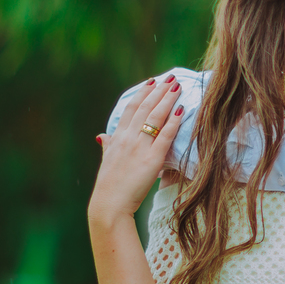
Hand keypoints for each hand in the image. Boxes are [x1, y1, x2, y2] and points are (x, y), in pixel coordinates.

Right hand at [88, 75, 183, 221]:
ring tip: (177, 87)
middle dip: (158, 91)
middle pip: (145, 108)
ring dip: (167, 100)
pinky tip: (182, 111)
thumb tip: (102, 135)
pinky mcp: (152, 160)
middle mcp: (128, 138)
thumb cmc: (109, 185)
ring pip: (155, 117)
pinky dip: (174, 122)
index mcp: (117, 137)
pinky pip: (165, 137)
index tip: (151, 81)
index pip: (131, 108)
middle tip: (170, 78)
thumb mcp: (106, 160)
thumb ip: (107, 145)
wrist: (109, 204)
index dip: (142, 93)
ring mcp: (139, 148)